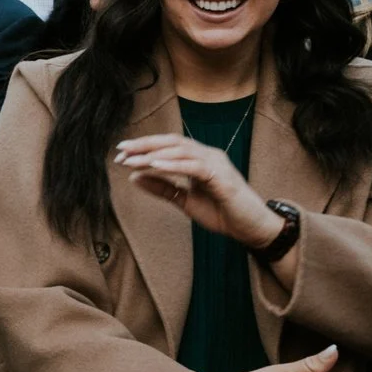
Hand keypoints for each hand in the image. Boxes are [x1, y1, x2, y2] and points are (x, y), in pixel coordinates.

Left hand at [114, 134, 281, 247]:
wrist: (250, 228)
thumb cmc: (222, 212)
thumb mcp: (184, 200)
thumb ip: (162, 188)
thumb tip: (134, 177)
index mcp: (199, 159)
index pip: (168, 146)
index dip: (144, 147)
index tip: (120, 153)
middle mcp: (208, 155)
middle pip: (172, 143)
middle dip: (144, 145)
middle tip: (120, 151)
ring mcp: (217, 164)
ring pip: (181, 151)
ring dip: (154, 155)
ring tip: (131, 160)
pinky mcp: (222, 178)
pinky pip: (194, 167)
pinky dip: (174, 165)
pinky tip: (155, 166)